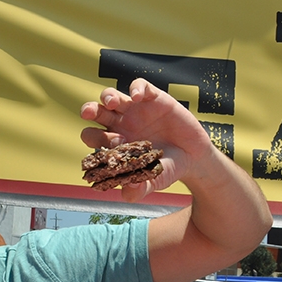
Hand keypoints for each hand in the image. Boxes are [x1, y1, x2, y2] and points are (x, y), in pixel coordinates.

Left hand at [79, 78, 213, 201]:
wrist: (193, 156)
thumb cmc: (167, 168)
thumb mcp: (155, 179)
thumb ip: (141, 187)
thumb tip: (127, 195)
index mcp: (113, 142)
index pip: (92, 136)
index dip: (95, 138)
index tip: (108, 144)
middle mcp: (119, 123)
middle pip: (95, 112)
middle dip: (89, 110)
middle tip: (89, 114)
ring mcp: (134, 109)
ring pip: (111, 96)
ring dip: (107, 97)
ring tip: (111, 103)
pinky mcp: (152, 98)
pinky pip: (139, 86)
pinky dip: (137, 88)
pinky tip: (139, 96)